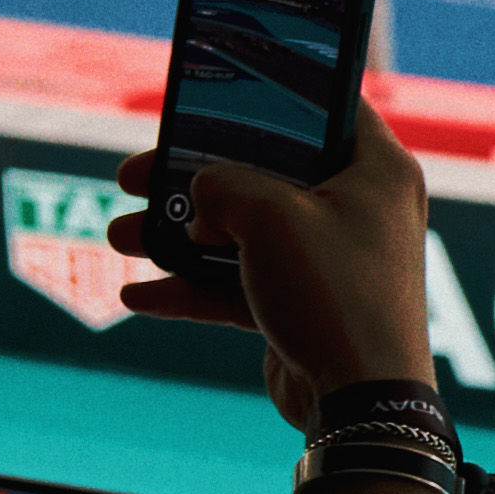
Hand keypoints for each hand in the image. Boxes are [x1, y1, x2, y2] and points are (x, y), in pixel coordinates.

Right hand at [116, 116, 433, 432]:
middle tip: (135, 176)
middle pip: (265, 173)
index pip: (329, 107)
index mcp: (375, 171)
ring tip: (119, 239)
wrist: (360, 403)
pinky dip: (191, 289)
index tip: (220, 90)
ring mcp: (330, 262)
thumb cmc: (332, 292)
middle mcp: (358, 210)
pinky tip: (137, 296)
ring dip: (176, 238)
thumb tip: (200, 202)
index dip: (276, 92)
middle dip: (194, 176)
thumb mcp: (266, 213)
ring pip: (242, 233)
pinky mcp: (305, 307)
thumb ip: (221, 185)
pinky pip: (240, 287)